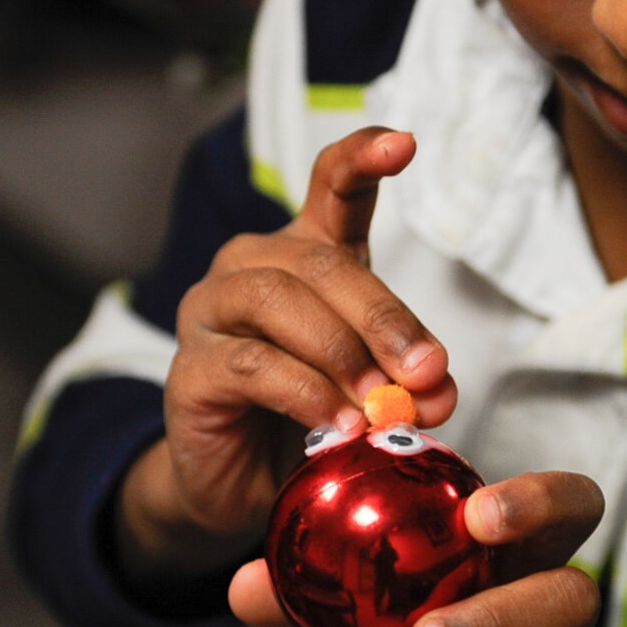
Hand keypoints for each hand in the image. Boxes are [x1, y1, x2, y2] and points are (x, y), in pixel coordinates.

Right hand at [118, 127, 452, 577]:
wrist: (242, 484)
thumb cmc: (311, 417)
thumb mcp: (374, 390)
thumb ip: (409, 381)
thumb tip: (437, 389)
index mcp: (305, 256)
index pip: (331, 186)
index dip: (363, 157)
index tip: (404, 143)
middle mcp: (252, 266)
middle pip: (321, 263)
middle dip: (383, 318)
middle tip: (427, 371)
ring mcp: (211, 311)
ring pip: (279, 301)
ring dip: (341, 353)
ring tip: (379, 404)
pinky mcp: (189, 367)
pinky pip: (249, 364)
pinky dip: (303, 393)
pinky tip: (336, 422)